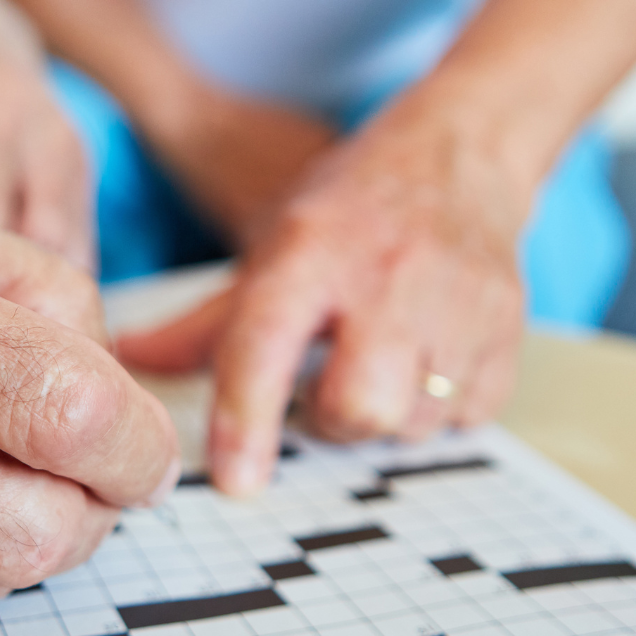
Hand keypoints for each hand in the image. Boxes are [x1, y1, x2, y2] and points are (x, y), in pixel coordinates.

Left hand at [119, 92, 527, 494]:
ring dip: (387, 415)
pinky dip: (439, 408)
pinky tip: (428, 360)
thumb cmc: (350, 209)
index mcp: (310, 250)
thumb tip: (127, 361)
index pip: (266, 343)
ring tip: (383, 363)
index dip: (246, 417)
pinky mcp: (508, 328)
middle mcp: (387, 275)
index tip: (238, 481)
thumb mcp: (271, 249)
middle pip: (360, 406)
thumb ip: (203, 322)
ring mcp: (459, 302)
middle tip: (328, 390)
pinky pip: (469, 417)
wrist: (461, 155)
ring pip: (415, 423)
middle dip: (334, 422)